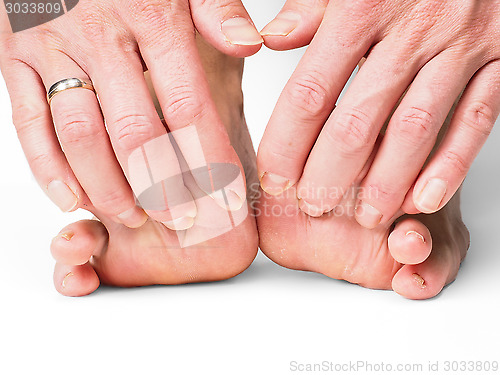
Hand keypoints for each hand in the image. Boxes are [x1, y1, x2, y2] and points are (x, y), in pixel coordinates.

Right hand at [0, 0, 261, 228]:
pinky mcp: (15, 59)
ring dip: (109, 187)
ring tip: (135, 216)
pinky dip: (47, 168)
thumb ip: (218, 11)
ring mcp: (53, 49)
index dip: (211, 161)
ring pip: (81, 136)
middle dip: (163, 187)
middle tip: (185, 222)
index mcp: (153, 19)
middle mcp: (101, 38)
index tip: (228, 199)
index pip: (188, 108)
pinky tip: (71, 200)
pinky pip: (28, 123)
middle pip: (136, 133)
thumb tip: (251, 43)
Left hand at [257, 0, 499, 226]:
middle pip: (359, 121)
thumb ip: (311, 9)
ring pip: (414, 129)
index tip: (276, 177)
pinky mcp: (498, 58)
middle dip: (331, 174)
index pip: (311, 92)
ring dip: (388, 182)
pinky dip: (451, 163)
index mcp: (363, 7)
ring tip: (367, 217)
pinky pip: (475, 118)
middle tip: (314, 206)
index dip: (288, 143)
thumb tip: (272, 40)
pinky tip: (426, 198)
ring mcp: (459, 46)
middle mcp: (412, 29)